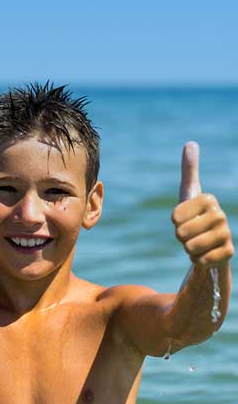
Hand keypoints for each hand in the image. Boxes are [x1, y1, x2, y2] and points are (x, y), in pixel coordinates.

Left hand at [172, 141, 233, 266]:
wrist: (210, 243)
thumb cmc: (196, 215)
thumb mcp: (189, 192)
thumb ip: (189, 169)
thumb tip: (191, 143)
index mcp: (208, 198)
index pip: (175, 217)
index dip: (175, 222)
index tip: (186, 218)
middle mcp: (220, 214)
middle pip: (181, 233)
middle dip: (181, 237)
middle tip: (192, 233)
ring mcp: (227, 234)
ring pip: (190, 247)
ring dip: (189, 249)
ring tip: (198, 243)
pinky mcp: (229, 253)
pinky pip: (200, 260)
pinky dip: (198, 260)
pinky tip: (206, 254)